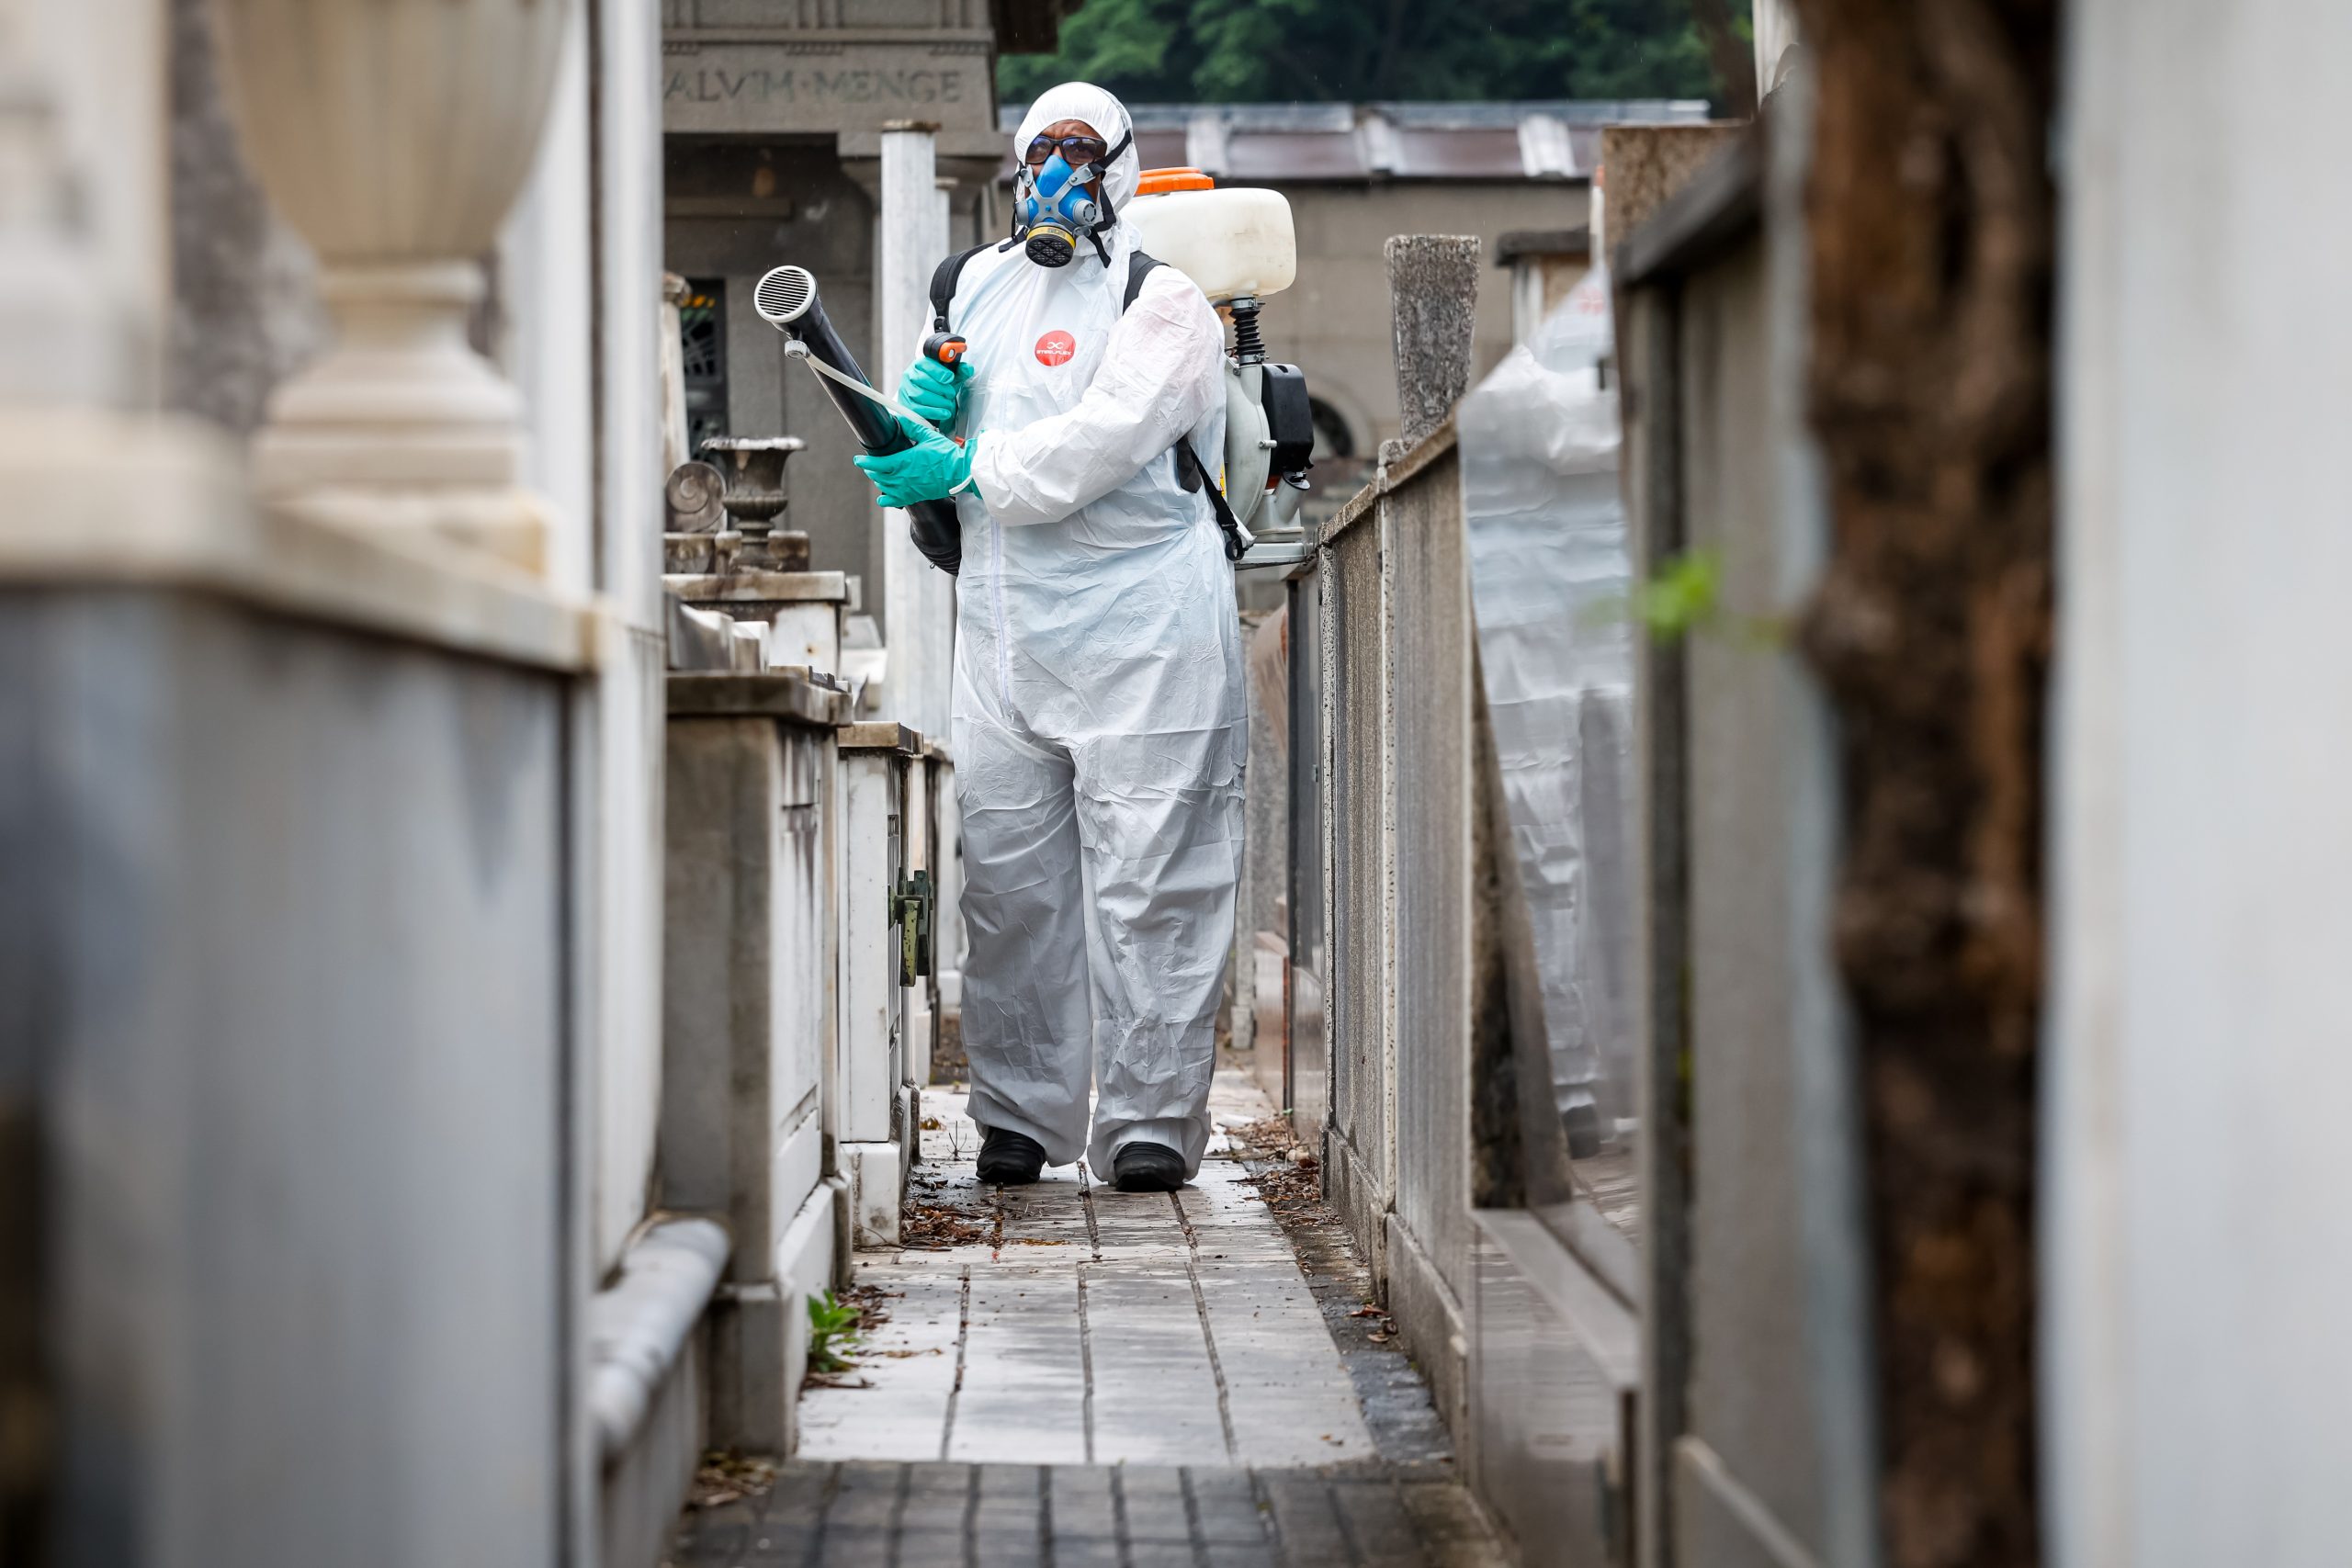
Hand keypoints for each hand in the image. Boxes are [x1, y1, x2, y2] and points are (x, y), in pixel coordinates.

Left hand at [855, 419, 978, 508]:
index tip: (858, 459)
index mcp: (904, 461)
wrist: (960, 472)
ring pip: (885, 488)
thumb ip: (911, 426)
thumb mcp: (928, 435)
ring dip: (878, 481)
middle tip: (869, 464)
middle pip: (878, 476)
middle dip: (871, 470)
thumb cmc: (946, 455)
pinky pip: (896, 501)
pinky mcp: (916, 495)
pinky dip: (887, 500)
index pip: (877, 464)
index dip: (864, 462)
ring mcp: (909, 488)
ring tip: (877, 475)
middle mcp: (903, 477)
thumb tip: (899, 419)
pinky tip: (883, 498)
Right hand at [897, 355, 971, 429]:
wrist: (930, 404)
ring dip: (938, 401)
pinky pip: (918, 409)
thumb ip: (960, 372)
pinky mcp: (906, 405)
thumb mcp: (951, 379)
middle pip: (922, 380)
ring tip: (948, 404)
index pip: (926, 364)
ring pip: (920, 395)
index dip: (938, 371)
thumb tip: (967, 368)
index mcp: (920, 365)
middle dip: (941, 388)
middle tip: (951, 394)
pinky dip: (934, 412)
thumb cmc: (939, 388)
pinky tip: (944, 413)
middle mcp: (910, 375)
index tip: (950, 377)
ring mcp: (906, 391)